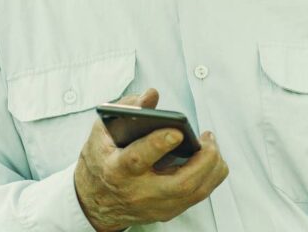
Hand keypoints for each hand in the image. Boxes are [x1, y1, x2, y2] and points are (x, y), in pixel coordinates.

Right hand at [74, 88, 228, 231]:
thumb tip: (151, 96)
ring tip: (210, 143)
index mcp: (116, 169)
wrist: (95, 202)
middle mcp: (137, 192)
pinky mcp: (168, 211)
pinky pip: (199, 195)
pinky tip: (209, 157)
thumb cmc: (101, 160)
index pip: (137, 159)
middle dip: (203, 159)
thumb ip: (126, 109)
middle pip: (180, 184)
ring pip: (196, 191)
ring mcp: (155, 206)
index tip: (177, 131)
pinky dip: (210, 175)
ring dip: (212, 166)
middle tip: (207, 137)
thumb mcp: (102, 131)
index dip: (158, 144)